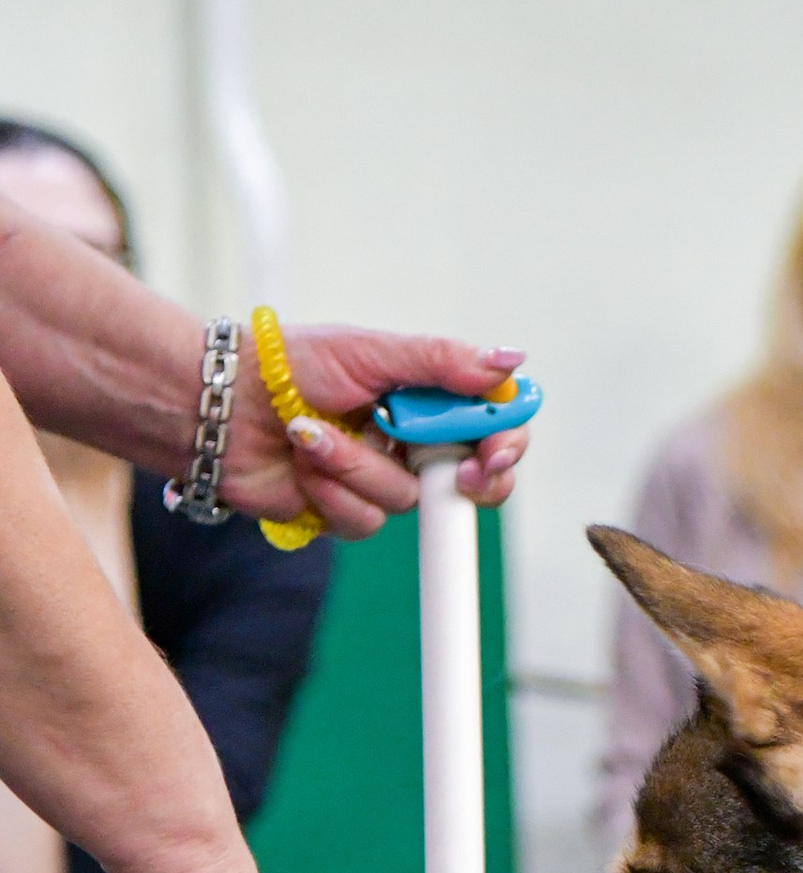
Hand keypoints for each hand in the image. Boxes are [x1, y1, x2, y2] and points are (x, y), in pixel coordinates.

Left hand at [221, 327, 529, 537]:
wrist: (219, 404)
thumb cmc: (287, 364)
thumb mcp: (370, 351)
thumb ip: (442, 362)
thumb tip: (512, 361)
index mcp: (424, 399)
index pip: (491, 426)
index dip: (505, 444)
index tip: (495, 454)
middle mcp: (410, 443)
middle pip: (474, 482)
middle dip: (464, 480)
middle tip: (458, 473)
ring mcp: (379, 480)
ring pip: (407, 501)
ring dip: (356, 467)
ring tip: (311, 434)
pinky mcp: (346, 511)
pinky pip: (365, 521)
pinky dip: (330, 490)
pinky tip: (301, 463)